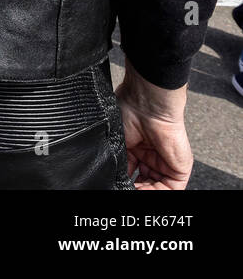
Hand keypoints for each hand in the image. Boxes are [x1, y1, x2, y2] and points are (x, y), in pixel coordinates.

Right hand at [115, 62, 191, 189]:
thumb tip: (116, 180)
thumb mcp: (119, 143)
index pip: (133, 173)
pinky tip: (143, 191)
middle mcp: (153, 157)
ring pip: (157, 187)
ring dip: (144, 191)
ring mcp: (167, 162)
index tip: (115, 184)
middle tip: (121, 188)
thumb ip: (121, 165)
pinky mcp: (179, 167)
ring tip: (130, 190)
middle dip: (134, 187)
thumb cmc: (128, 112)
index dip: (124, 181)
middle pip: (145, 182)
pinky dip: (156, 192)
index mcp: (138, 150)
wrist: (145, 104)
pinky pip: (171, 189)